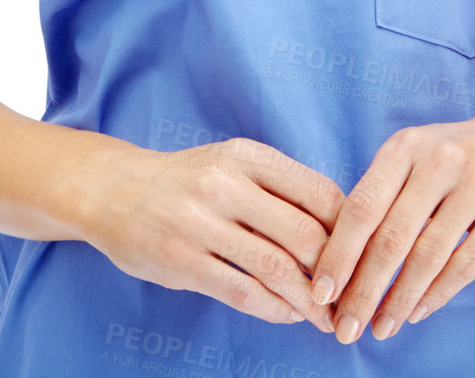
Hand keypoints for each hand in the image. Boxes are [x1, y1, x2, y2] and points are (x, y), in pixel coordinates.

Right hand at [82, 135, 343, 331]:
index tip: (362, 255)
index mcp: (247, 156)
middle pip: (304, 233)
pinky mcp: (182, 260)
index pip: (319, 193)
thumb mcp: (232, 163)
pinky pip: (243, 292)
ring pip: (277, 268)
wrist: (113, 190)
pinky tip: (289, 315)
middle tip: (352, 296)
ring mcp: (201, 223)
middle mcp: (226, 183)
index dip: (349, 230)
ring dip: (310, 301)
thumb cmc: (188, 181)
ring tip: (328, 318)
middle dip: (336, 273)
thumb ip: (279, 188)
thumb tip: (341, 230)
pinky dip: (275, 310)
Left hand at [309, 101, 474, 343]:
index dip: (338, 253)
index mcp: (406, 146)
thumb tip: (339, 256)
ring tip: (380, 328)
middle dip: (363, 289)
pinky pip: (466, 263)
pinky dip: (437, 294)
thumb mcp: (418, 154)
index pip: (362, 206)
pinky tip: (416, 312)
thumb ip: (384, 193)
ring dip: (399, 299)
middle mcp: (439, 160)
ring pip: (428, 256)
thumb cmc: (460, 153)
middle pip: (391, 237)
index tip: (319, 292)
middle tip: (345, 328)